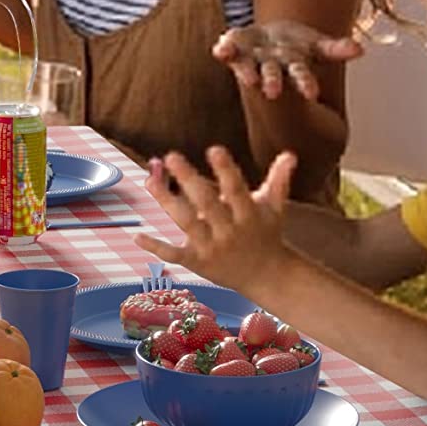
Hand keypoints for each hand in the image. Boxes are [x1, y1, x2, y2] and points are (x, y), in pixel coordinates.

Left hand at [145, 145, 298, 290]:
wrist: (266, 277)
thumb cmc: (266, 234)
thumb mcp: (275, 208)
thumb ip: (279, 180)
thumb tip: (289, 154)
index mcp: (248, 215)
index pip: (236, 190)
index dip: (226, 170)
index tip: (213, 149)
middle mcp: (229, 231)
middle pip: (206, 204)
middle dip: (189, 180)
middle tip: (171, 155)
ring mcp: (211, 248)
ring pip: (187, 223)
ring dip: (167, 201)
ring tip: (149, 180)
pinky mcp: (197, 262)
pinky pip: (174, 254)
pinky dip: (155, 247)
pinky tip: (137, 235)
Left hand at [213, 20, 364, 102]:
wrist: (268, 42)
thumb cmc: (296, 47)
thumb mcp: (317, 46)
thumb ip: (336, 49)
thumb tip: (360, 49)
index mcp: (292, 68)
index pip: (301, 77)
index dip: (305, 83)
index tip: (312, 93)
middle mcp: (271, 67)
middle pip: (272, 76)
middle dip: (272, 83)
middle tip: (271, 92)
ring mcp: (251, 60)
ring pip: (248, 68)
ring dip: (246, 73)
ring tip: (247, 80)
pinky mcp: (235, 49)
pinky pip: (227, 50)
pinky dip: (223, 50)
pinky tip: (219, 50)